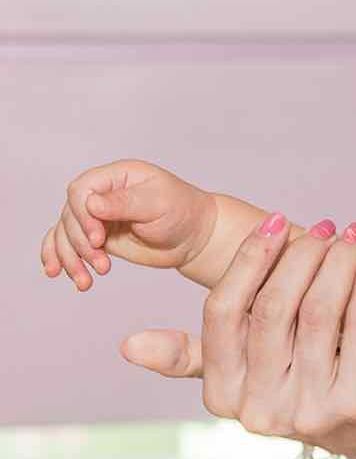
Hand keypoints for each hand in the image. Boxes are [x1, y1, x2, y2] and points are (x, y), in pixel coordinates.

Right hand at [41, 161, 216, 290]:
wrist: (196, 237)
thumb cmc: (183, 212)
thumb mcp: (158, 203)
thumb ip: (124, 203)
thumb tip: (91, 204)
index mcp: (115, 176)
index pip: (81, 190)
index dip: (83, 216)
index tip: (99, 239)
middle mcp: (101, 194)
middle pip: (70, 215)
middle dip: (80, 243)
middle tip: (103, 265)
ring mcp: (97, 217)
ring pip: (66, 233)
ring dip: (70, 257)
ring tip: (85, 282)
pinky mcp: (99, 238)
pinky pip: (69, 243)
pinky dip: (60, 257)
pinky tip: (57, 272)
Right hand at [120, 215, 355, 458]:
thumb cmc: (301, 387)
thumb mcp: (242, 378)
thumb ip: (192, 356)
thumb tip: (127, 346)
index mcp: (223, 396)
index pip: (222, 312)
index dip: (248, 260)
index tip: (274, 222)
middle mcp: (261, 410)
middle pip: (271, 308)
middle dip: (300, 256)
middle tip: (325, 226)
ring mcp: (310, 412)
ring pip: (318, 311)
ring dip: (338, 262)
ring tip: (353, 235)